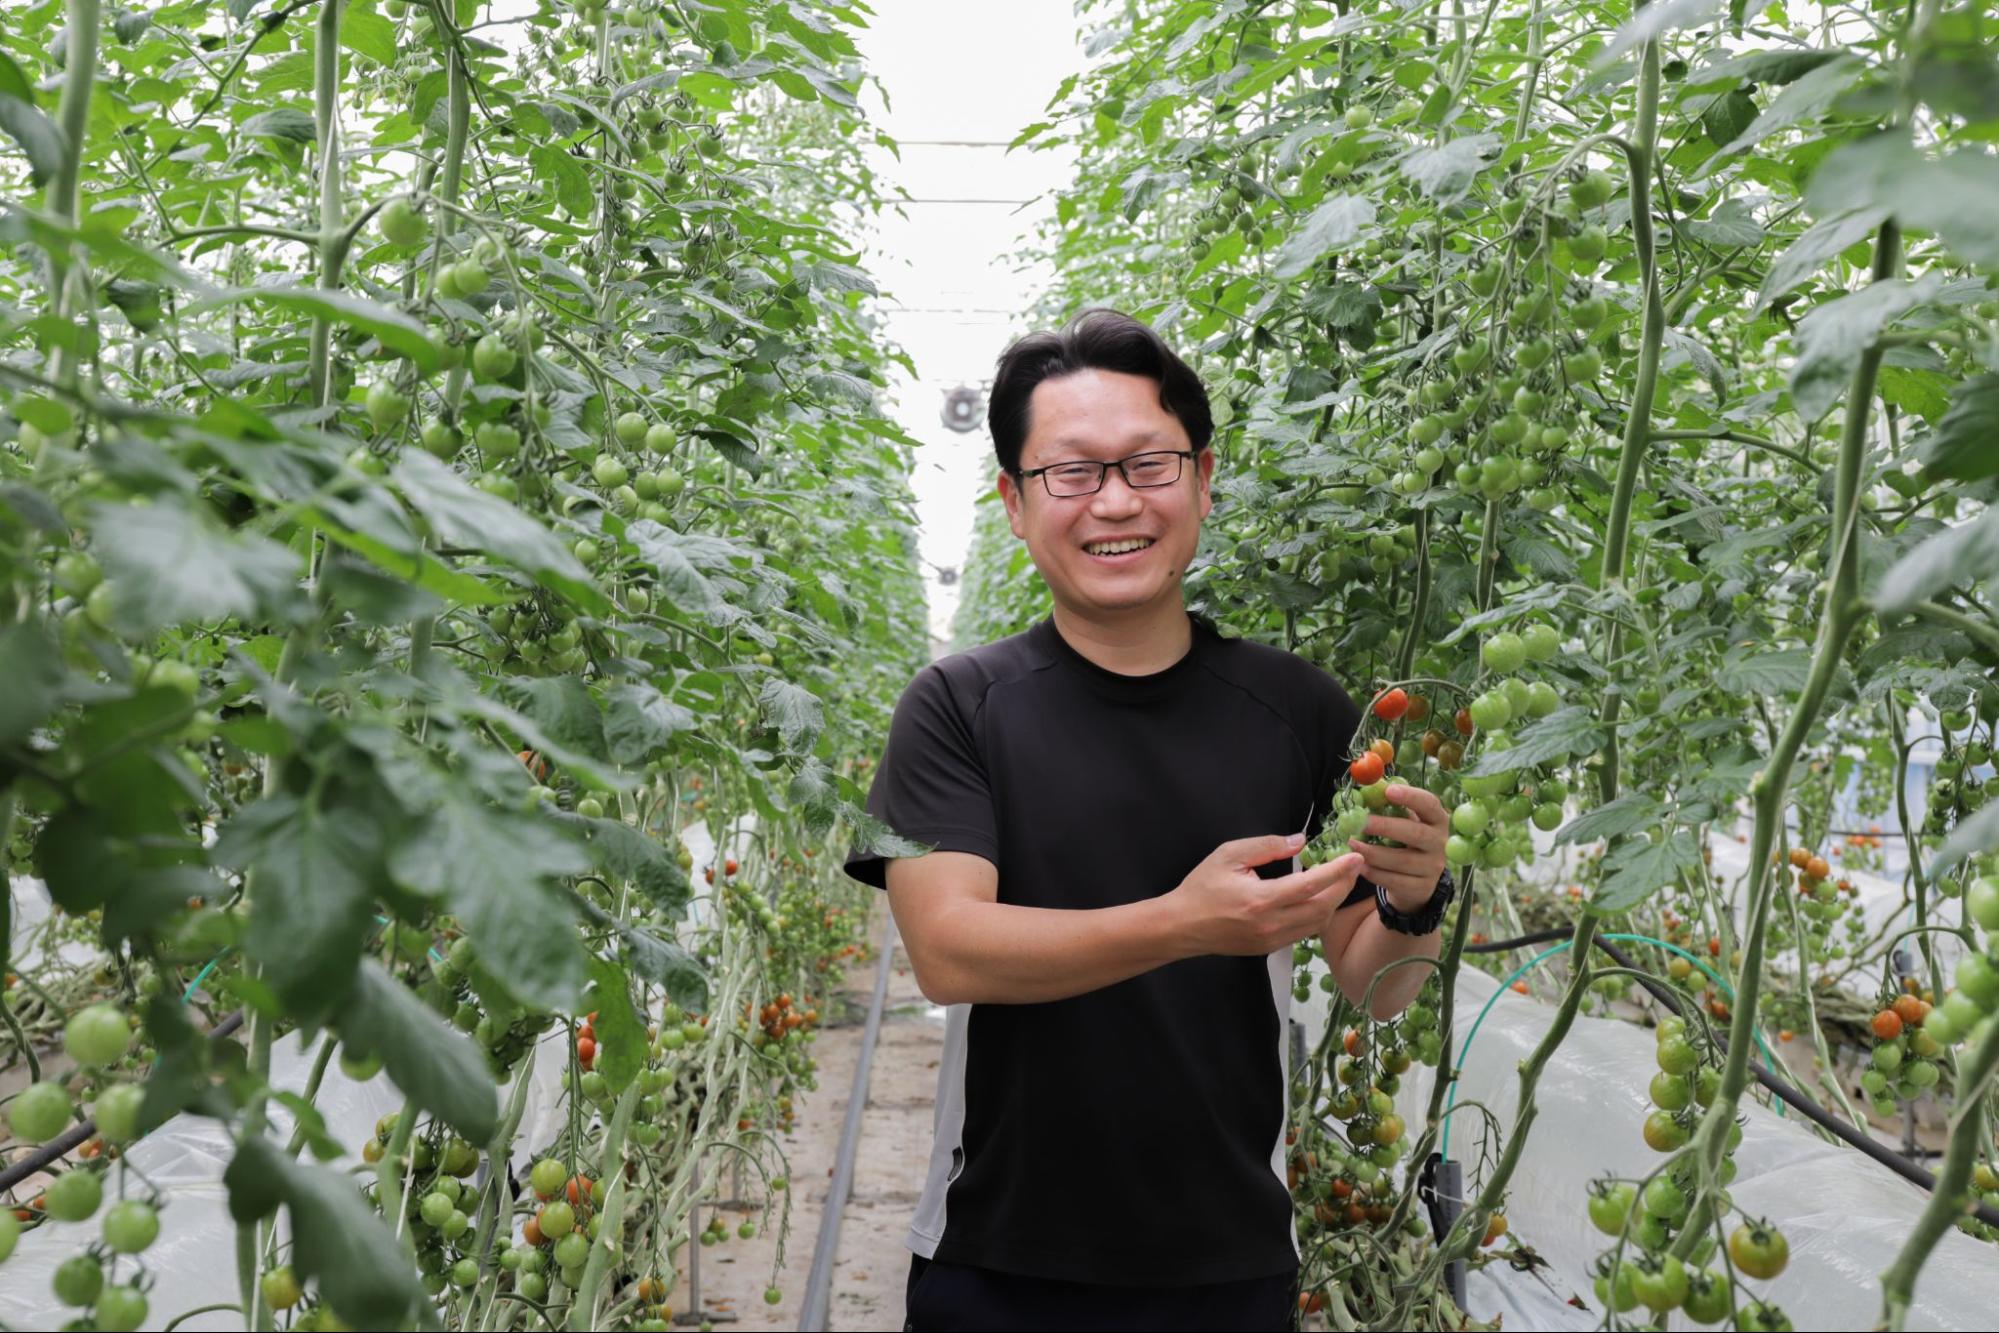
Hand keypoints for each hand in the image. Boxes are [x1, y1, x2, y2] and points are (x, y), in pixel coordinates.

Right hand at [1167, 834, 1366, 956]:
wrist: (1181, 926)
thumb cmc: (1201, 887)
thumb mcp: (1229, 855)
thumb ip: (1267, 846)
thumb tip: (1300, 841)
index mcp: (1261, 900)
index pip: (1311, 884)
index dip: (1338, 870)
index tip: (1355, 857)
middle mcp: (1271, 924)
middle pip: (1323, 907)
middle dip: (1343, 886)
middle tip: (1354, 866)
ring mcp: (1272, 940)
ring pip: (1318, 923)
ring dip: (1333, 901)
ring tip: (1339, 880)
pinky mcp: (1270, 948)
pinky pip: (1304, 932)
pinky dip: (1318, 914)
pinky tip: (1318, 897)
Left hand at [1347, 784, 1449, 910]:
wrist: (1417, 882)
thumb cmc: (1406, 843)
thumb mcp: (1404, 823)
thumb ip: (1390, 808)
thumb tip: (1367, 789)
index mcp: (1437, 819)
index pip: (1430, 804)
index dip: (1411, 797)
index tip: (1388, 791)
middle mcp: (1440, 843)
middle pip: (1416, 833)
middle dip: (1386, 827)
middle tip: (1361, 823)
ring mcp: (1433, 867)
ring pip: (1402, 860)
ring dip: (1373, 852)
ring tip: (1352, 844)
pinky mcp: (1421, 888)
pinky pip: (1394, 880)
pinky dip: (1373, 872)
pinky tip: (1359, 865)